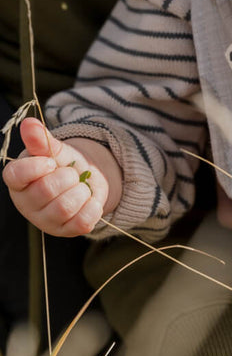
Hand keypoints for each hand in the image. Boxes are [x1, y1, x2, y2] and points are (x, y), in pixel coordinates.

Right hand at [2, 117, 108, 236]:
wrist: (85, 181)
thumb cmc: (63, 164)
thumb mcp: (55, 149)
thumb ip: (42, 139)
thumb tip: (29, 123)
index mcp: (18, 181)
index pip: (15, 175)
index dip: (36, 167)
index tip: (51, 161)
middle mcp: (27, 203)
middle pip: (45, 191)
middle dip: (67, 177)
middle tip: (71, 173)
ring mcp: (45, 220)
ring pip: (63, 208)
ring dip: (80, 191)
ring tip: (81, 187)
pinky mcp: (65, 231)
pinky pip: (81, 223)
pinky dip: (92, 207)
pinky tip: (90, 200)